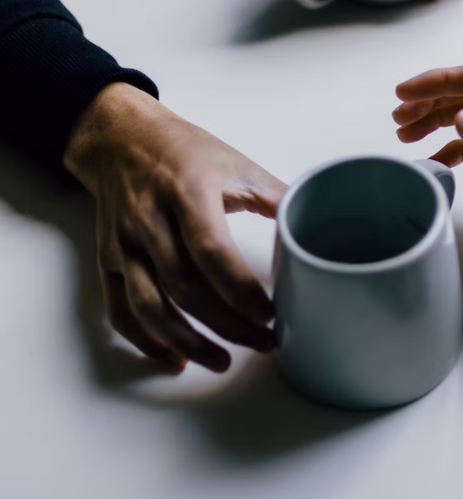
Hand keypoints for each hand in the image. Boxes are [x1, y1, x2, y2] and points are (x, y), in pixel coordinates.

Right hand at [63, 83, 285, 371]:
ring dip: (187, 341)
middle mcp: (150, 221)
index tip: (271, 314)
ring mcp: (125, 244)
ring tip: (222, 361)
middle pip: (185, 287)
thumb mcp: (238, 163)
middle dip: (227, 324)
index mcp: (188, 193)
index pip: (211, 251)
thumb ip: (277, 196)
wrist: (121, 138)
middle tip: (264, 342)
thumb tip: (317, 224)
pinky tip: (175, 358)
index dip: (240, 290)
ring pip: (149, 306)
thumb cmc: (185, 151)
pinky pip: (120, 309)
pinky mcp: (109, 260)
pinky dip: (146, 340)